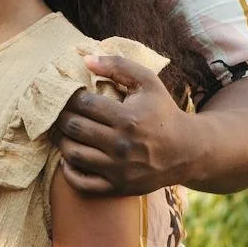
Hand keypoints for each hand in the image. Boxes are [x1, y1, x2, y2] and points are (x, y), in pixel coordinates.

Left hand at [56, 54, 194, 197]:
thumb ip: (118, 66)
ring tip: (64, 132)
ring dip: (61, 141)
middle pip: (75, 128)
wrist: (187, 151)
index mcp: (128, 118)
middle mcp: (122, 145)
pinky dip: (69, 171)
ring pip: (73, 154)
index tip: (69, 96)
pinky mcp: (118, 187)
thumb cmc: (162, 112)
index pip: (84, 104)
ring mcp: (119, 169)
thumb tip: (85, 59)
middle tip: (60, 113)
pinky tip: (69, 158)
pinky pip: (82, 183)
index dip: (71, 98)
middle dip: (62, 117)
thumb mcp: (148, 82)